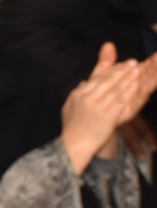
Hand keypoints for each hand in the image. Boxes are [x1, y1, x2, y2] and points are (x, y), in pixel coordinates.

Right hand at [60, 43, 149, 172]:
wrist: (74, 146)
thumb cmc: (72, 128)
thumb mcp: (69, 107)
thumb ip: (77, 93)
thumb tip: (85, 82)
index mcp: (78, 94)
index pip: (97, 78)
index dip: (111, 69)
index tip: (121, 63)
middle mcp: (87, 98)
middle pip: (108, 81)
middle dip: (122, 70)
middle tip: (132, 62)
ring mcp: (97, 107)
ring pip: (116, 89)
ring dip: (128, 78)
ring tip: (137, 70)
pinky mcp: (107, 117)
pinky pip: (120, 102)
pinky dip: (129, 92)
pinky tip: (136, 85)